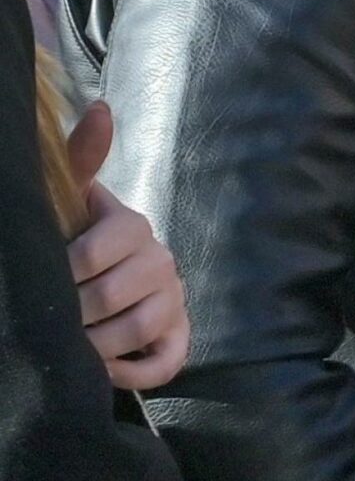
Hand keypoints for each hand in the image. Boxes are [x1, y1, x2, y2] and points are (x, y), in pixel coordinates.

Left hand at [63, 101, 189, 389]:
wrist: (101, 277)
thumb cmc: (76, 237)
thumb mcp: (71, 200)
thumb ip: (79, 158)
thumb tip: (101, 108)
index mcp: (132, 226)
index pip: (98, 249)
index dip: (66, 270)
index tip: (47, 278)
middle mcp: (161, 260)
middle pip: (113, 297)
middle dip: (73, 314)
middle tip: (51, 318)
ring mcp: (173, 300)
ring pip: (137, 330)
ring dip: (95, 345)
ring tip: (70, 345)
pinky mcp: (179, 336)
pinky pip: (164, 363)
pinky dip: (131, 372)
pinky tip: (104, 368)